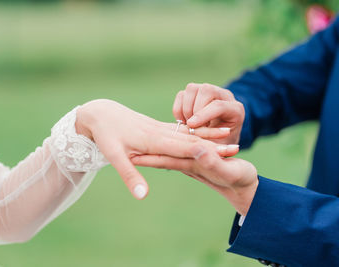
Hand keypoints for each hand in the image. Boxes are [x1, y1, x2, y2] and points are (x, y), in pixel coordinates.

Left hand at [75, 99, 239, 199]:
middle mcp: (163, 133)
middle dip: (215, 144)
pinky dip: (196, 130)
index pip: (189, 147)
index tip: (229, 153)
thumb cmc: (107, 136)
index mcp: (156, 140)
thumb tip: (142, 195)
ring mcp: (162, 128)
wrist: (101, 112)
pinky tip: (201, 131)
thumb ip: (131, 176)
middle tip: (237, 147)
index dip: (209, 151)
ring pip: (190, 132)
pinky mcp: (159, 127)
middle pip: (194, 138)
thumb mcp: (115, 157)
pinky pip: (182, 129)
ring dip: (209, 134)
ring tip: (227, 134)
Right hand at [173, 83, 244, 143]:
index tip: (191, 126)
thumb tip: (200, 149)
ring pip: (192, 89)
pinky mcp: (196, 93)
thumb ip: (213, 147)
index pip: (219, 105)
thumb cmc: (221, 145)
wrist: (220, 138)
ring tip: (188, 125)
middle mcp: (223, 96)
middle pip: (206, 90)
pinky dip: (178, 109)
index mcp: (236, 110)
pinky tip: (183, 121)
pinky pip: (182, 94)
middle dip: (194, 109)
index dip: (203, 115)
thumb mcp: (221, 148)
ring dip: (185, 108)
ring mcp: (209, 92)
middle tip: (191, 126)